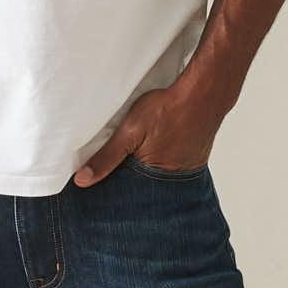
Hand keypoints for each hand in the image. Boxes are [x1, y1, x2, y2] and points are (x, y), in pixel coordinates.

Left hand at [71, 83, 219, 185]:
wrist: (204, 94)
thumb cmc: (168, 109)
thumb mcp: (130, 131)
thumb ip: (107, 156)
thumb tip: (82, 180)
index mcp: (153, 177)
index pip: (126, 193)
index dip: (112, 188)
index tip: (98, 189)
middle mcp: (171, 180)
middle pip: (142, 188)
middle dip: (128, 183)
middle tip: (115, 173)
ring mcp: (185, 171)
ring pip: (156, 178)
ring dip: (145, 172)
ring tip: (135, 161)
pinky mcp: (193, 160)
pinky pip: (171, 168)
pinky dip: (161, 164)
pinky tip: (154, 152)